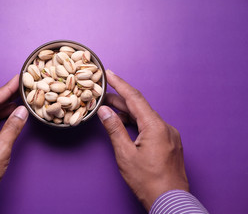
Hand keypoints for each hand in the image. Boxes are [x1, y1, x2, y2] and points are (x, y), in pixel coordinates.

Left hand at [0, 75, 27, 210]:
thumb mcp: (0, 148)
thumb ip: (12, 127)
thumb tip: (22, 112)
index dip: (6, 89)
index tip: (17, 79)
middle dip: (6, 98)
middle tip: (20, 88)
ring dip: (4, 110)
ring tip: (19, 101)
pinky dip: (1, 123)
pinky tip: (11, 119)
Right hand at [98, 70, 188, 210]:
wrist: (170, 200)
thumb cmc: (148, 181)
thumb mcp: (125, 154)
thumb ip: (114, 129)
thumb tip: (104, 111)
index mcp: (155, 126)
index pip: (135, 98)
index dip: (120, 84)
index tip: (109, 74)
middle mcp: (165, 127)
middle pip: (139, 107)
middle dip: (120, 100)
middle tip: (103, 94)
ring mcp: (169, 135)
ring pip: (145, 116)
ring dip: (127, 112)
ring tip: (109, 108)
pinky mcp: (169, 142)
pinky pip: (151, 126)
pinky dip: (136, 122)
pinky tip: (125, 123)